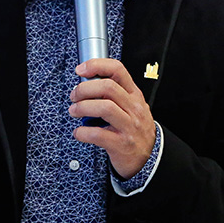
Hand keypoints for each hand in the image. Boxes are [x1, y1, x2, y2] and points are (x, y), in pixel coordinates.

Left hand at [69, 58, 155, 179]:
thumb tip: (87, 83)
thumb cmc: (135, 129)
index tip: (81, 69)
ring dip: (82, 107)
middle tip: (74, 95)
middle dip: (84, 89)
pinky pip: (97, 134)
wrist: (149, 157)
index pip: (117, 70)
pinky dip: (82, 132)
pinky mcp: (121, 144)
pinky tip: (79, 132)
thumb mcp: (132, 107)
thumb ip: (115, 94)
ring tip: (74, 111)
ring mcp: (129, 126)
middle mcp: (133, 108)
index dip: (96, 65)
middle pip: (107, 87)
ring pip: (103, 107)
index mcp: (134, 95)